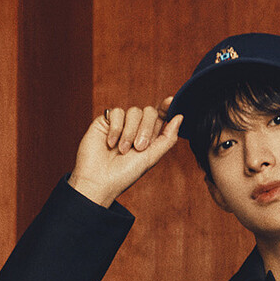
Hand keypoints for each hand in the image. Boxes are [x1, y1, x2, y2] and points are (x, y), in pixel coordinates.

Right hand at [68, 97, 182, 207]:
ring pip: (134, 111)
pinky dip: (116, 128)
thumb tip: (180, 117)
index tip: (170, 101)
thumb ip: (167, 138)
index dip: (166, 108)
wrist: (99, 179)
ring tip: (122, 150)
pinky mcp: (106, 121)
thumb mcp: (151, 157)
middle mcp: (137, 129)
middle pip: (149, 112)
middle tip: (138, 147)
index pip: (161, 117)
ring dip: (130, 132)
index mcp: (150, 138)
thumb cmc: (125, 174)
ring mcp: (122, 124)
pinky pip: (117, 112)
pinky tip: (111, 143)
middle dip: (146, 129)